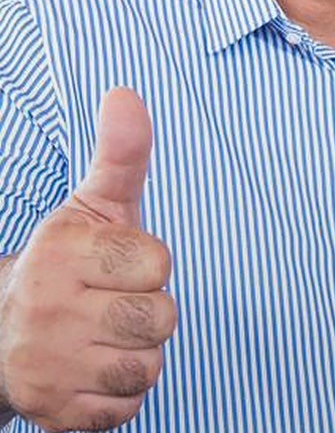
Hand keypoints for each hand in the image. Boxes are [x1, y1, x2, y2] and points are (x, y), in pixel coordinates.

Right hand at [0, 88, 176, 430]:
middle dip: (151, 309)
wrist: (5, 332)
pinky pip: (127, 406)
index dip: (152, 263)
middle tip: (117, 300)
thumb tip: (124, 93)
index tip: (122, 262)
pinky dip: (122, 392)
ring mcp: (46, 365)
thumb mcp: (97, 203)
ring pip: (148, 365)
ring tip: (107, 334)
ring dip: (140, 351)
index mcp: (60, 252)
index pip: (158, 263)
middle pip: (160, 318)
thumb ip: (122, 152)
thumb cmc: (73, 259)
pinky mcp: (54, 412)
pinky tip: (95, 368)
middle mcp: (45, 309)